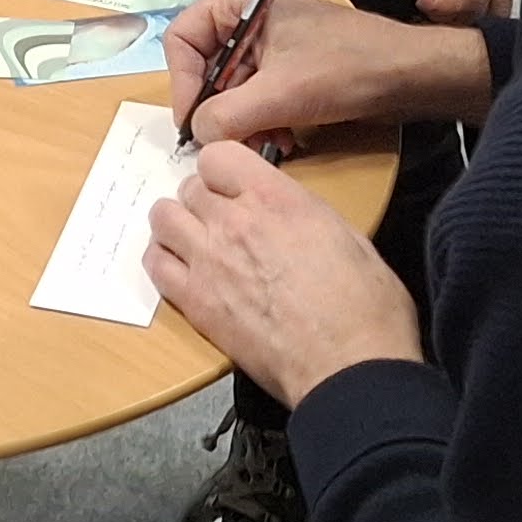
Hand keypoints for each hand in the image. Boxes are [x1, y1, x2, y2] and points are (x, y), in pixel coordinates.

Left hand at [144, 139, 423, 405]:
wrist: (348, 366)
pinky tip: (183, 272)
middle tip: (221, 222)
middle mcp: (235, 221)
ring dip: (177, 224)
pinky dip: (164, 261)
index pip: (218, 155)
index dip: (224, 171)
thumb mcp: (348, 236)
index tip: (233, 186)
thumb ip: (305, 215)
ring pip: (163, 218)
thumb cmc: (365, 309)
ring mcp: (210, 260)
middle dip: (204, 200)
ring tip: (196, 242)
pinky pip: (156, 265)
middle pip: (189, 187)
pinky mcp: (196, 302)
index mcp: (276, 198)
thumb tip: (289, 216)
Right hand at [165, 0, 433, 148]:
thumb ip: (226, 115)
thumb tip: (197, 135)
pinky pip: (254, 95)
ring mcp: (267, 40)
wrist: (409, 74)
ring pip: (229, 88)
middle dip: (218, 111)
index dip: (182, 85)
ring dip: (242, 122)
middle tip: (230, 143)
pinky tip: (282, 140)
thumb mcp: (279, 94)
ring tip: (265, 144)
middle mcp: (246, 13)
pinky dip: (261, 121)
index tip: (194, 124)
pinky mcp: (286, 64)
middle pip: (204, 68)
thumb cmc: (346, 67)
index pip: (181, 41)